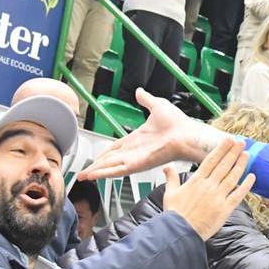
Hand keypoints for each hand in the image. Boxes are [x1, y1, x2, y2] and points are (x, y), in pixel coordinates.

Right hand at [80, 88, 227, 179]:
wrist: (187, 133)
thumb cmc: (178, 123)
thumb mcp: (157, 106)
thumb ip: (146, 100)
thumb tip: (139, 91)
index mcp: (137, 140)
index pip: (115, 148)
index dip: (104, 153)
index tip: (94, 158)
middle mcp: (134, 152)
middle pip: (109, 160)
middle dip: (95, 166)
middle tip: (82, 173)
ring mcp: (134, 159)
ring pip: (109, 167)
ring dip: (95, 172)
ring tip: (81, 177)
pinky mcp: (137, 165)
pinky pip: (116, 170)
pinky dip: (103, 173)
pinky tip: (92, 176)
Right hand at [160, 138, 254, 239]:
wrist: (180, 232)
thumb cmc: (174, 214)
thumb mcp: (170, 193)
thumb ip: (172, 178)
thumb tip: (167, 167)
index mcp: (196, 181)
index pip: (211, 160)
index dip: (221, 149)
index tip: (228, 140)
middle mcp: (208, 186)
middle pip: (224, 165)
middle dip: (233, 152)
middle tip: (241, 142)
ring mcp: (218, 197)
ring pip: (232, 177)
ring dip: (240, 165)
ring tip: (247, 155)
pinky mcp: (225, 209)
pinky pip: (238, 195)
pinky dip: (245, 186)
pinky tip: (252, 177)